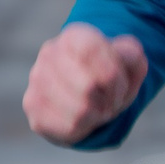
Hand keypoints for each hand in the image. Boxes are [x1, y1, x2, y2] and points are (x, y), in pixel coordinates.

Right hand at [23, 23, 147, 145]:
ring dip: (99, 114)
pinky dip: (86, 127)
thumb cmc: (112, 75)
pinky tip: (83, 118)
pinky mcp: (33, 107)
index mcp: (75, 35)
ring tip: (98, 106)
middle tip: (110, 98)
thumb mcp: (131, 61)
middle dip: (109, 98)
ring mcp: (36, 79)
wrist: (92, 96)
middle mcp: (49, 53)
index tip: (120, 84)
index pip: (92, 51)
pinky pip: (69, 127)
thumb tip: (116, 60)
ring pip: (80, 109)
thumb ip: (131, 55)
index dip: (113, 75)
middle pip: (88, 86)